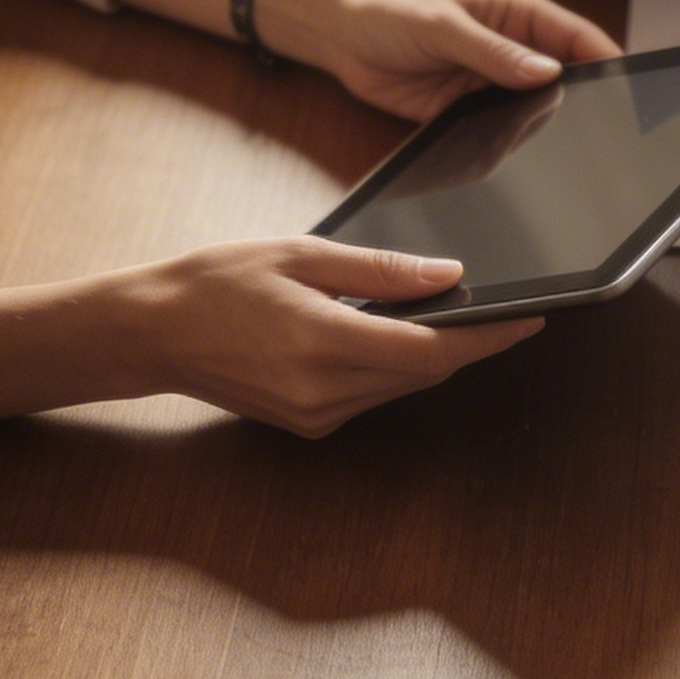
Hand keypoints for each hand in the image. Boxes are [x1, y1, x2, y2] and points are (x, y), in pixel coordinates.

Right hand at [126, 239, 541, 437]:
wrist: (150, 332)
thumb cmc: (216, 282)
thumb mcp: (300, 254)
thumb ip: (381, 270)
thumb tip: (448, 275)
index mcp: (321, 343)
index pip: (432, 351)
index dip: (488, 338)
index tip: (529, 319)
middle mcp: (322, 391)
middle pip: (426, 372)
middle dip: (469, 342)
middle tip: (504, 310)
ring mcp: (315, 414)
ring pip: (404, 386)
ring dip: (434, 354)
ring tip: (453, 315)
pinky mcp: (309, 423)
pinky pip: (375, 394)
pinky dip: (396, 366)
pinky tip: (395, 334)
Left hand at [257, 0, 619, 121]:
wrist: (339, 34)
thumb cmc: (390, 11)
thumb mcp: (444, 26)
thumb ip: (496, 52)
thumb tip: (548, 72)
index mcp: (522, 17)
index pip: (583, 41)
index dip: (612, 65)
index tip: (633, 93)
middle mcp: (518, 52)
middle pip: (571, 82)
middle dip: (587, 105)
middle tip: (604, 136)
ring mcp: (499, 86)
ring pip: (541, 114)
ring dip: (548, 131)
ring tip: (559, 152)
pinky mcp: (475, 115)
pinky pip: (506, 135)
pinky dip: (513, 148)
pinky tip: (518, 159)